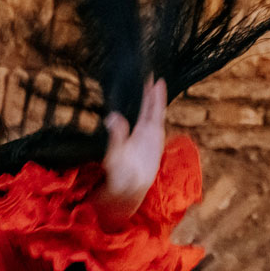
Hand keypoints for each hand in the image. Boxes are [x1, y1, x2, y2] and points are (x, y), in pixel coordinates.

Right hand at [95, 77, 167, 222]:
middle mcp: (151, 136)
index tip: (155, 79)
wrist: (128, 192)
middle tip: (153, 78)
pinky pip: (149, 126)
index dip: (153, 94)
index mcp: (145, 133)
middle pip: (155, 111)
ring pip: (153, 118)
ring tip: (152, 89)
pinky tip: (148, 112)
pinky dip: (149, 116)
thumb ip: (117, 135)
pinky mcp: (145, 146)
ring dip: (153, 104)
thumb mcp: (116, 154)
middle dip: (154, 95)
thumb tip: (114, 117)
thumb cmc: (122, 175)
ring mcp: (149, 141)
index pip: (152, 109)